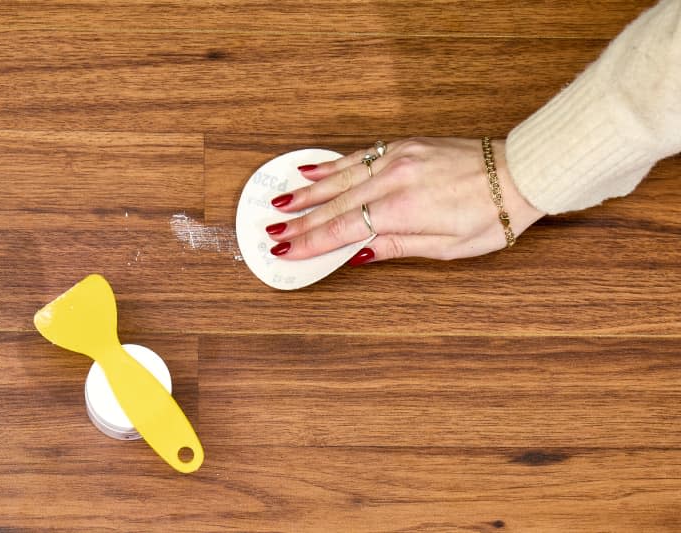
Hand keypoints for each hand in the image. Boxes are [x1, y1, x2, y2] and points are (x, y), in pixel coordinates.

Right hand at [265, 137, 544, 264]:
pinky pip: (360, 155)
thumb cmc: (491, 215)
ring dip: (308, 191)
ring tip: (280, 202)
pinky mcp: (405, 145)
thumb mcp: (445, 247)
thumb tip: (356, 254)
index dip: (310, 242)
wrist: (520, 172)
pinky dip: (334, 163)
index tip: (285, 250)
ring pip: (342, 177)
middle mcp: (394, 180)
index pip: (342, 229)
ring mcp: (398, 158)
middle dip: (300, 220)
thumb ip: (395, 247)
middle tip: (272, 231)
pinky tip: (313, 169)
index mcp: (402, 210)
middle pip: (334, 204)